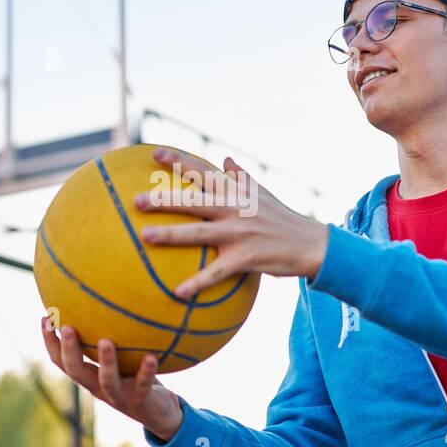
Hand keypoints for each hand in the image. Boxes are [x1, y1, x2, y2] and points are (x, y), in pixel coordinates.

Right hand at [40, 315, 184, 441]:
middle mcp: (99, 387)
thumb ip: (110, 337)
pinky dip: (146, 372)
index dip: (50, 342)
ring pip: (107, 381)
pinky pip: (143, 385)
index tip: (45, 318)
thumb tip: (104, 300)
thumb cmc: (136, 378)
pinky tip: (150, 357)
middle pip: (77, 371)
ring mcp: (119, 396)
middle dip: (69, 350)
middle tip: (66, 327)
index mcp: (90, 376)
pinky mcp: (140, 402)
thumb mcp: (121, 358)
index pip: (62, 361)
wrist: (159, 414)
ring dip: (106, 362)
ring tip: (105, 341)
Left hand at [134, 147, 328, 297]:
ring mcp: (239, 233)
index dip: (180, 161)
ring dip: (171, 235)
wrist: (309, 244)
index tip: (155, 153)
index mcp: (236, 191)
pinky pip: (216, 272)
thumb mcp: (262, 194)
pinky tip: (177, 293)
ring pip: (198, 233)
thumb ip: (241, 177)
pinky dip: (197, 283)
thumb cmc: (281, 218)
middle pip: (194, 201)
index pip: (204, 172)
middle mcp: (235, 208)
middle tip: (137, 201)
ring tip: (144, 236)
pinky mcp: (245, 258)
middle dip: (164, 199)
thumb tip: (225, 160)